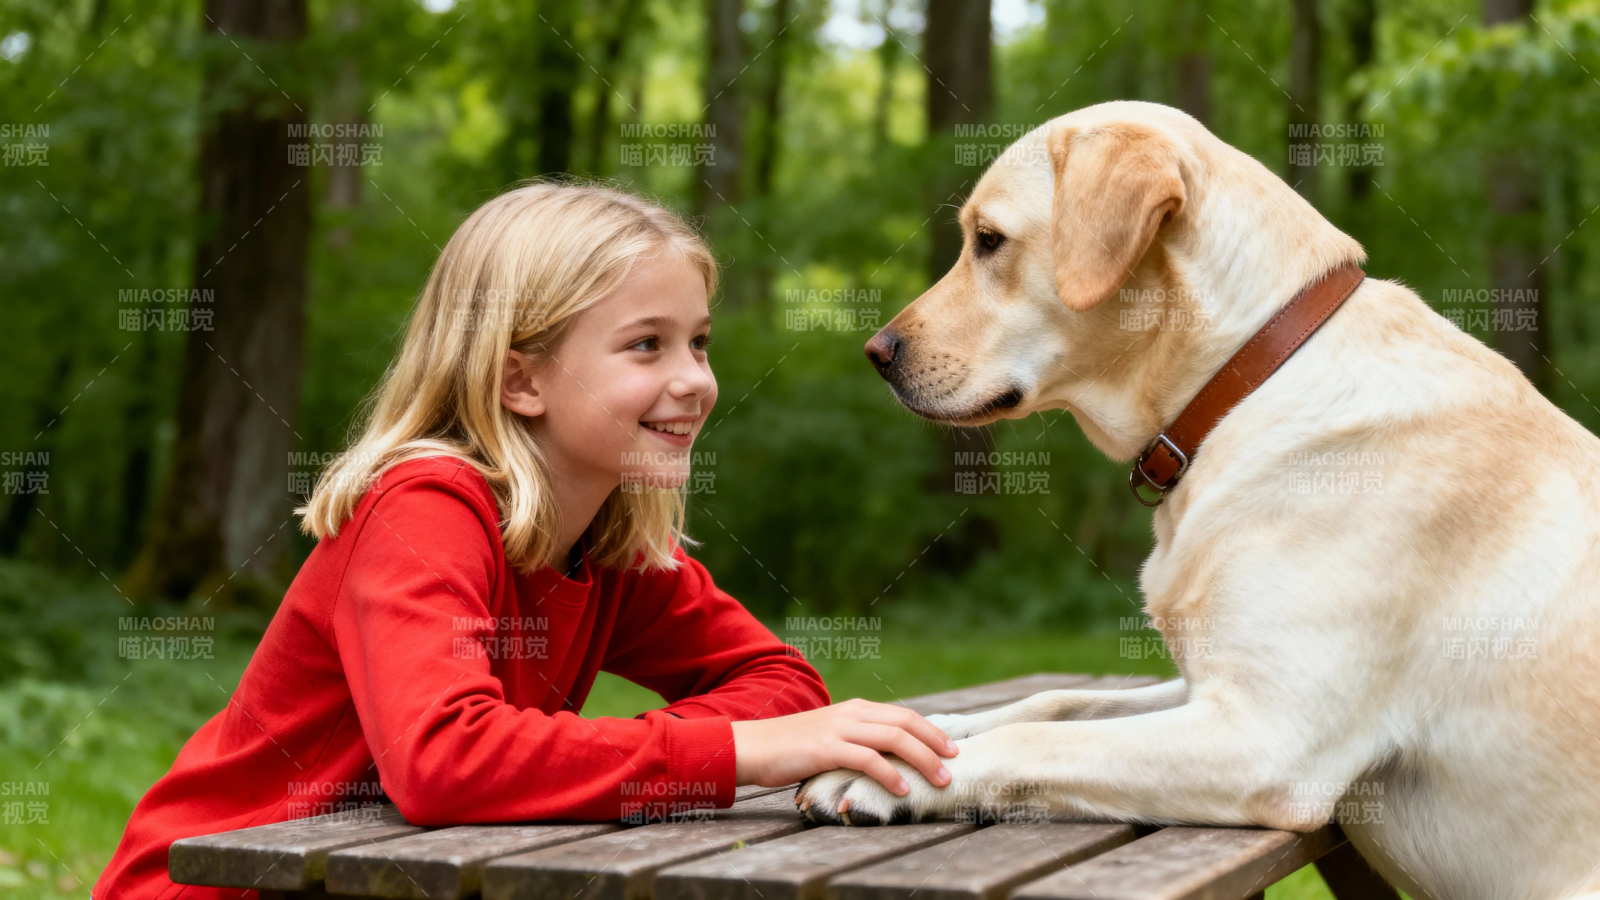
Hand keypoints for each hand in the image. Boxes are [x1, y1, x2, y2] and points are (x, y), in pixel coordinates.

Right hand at [730, 698, 958, 795]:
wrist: (752, 746)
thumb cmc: (791, 748)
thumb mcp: (830, 738)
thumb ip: (857, 741)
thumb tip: (888, 760)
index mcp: (855, 709)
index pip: (902, 715)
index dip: (930, 730)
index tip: (951, 747)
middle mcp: (852, 713)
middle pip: (905, 722)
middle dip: (934, 742)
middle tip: (955, 762)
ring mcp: (839, 729)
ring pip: (893, 738)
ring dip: (922, 759)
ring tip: (940, 779)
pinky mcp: (826, 748)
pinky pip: (866, 758)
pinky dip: (889, 773)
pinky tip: (902, 789)